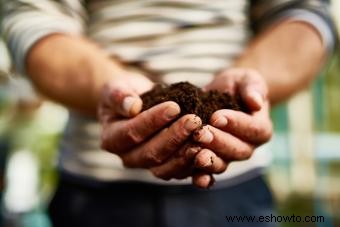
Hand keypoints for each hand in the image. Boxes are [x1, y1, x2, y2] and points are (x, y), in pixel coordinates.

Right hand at [98, 73, 205, 182]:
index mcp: (111, 139)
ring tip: (204, 134)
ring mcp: (147, 166)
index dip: (153, 121)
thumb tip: (132, 106)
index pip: (132, 133)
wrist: (138, 105)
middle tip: (194, 120)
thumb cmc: (127, 94)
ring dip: (186, 152)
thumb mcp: (117, 88)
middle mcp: (128, 158)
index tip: (174, 107)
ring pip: (166, 167)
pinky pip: (179, 171)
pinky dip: (194, 164)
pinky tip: (208, 149)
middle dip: (174, 137)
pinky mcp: (165, 168)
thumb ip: (120, 96)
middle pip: (151, 153)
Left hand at [191, 68, 272, 185]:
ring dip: (209, 160)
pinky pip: (209, 174)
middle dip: (218, 142)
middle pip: (238, 150)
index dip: (236, 124)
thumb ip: (253, 88)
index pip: (253, 130)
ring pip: (222, 164)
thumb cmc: (237, 85)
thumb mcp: (247, 79)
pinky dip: (202, 178)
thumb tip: (256, 103)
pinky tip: (195, 178)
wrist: (221, 95)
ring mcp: (229, 157)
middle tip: (201, 133)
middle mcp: (247, 146)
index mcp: (260, 128)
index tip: (217, 116)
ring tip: (195, 154)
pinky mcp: (211, 161)